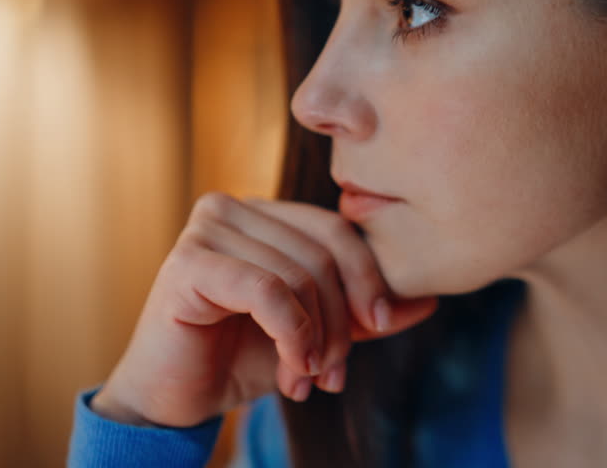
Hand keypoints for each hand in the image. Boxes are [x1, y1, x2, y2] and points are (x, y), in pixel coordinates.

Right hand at [89, 192, 438, 426]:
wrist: (175, 399)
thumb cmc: (241, 357)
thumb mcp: (317, 333)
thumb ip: (364, 314)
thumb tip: (430, 299)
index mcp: (265, 213)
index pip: (337, 229)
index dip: (367, 277)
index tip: (380, 325)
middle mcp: (233, 207)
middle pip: (322, 253)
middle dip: (340, 321)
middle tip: (334, 373)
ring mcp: (207, 228)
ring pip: (298, 275)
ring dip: (314, 340)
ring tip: (306, 379)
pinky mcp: (187, 261)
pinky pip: (266, 290)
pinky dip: (291, 334)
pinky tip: (291, 370)